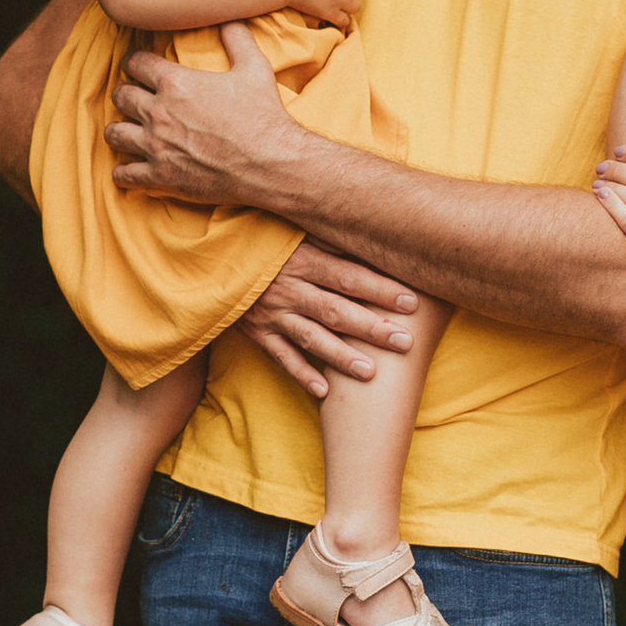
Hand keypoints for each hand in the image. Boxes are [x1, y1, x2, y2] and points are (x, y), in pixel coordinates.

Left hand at [108, 20, 299, 203]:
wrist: (270, 163)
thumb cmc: (263, 116)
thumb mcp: (254, 68)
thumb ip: (238, 39)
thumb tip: (232, 19)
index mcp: (176, 82)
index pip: (135, 63)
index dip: (134, 62)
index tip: (137, 66)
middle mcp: (159, 112)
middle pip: (120, 97)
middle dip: (125, 96)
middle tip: (133, 100)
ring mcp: (157, 146)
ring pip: (114, 134)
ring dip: (119, 131)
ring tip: (127, 132)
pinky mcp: (161, 176)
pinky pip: (124, 174)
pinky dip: (124, 171)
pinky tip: (131, 168)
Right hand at [236, 242, 420, 398]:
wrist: (213, 258)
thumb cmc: (267, 243)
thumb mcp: (296, 233)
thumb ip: (331, 240)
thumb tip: (373, 238)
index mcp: (303, 261)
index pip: (348, 277)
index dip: (380, 289)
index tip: (411, 302)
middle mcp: (289, 289)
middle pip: (336, 311)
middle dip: (372, 328)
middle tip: (405, 342)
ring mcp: (273, 314)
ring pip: (312, 338)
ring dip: (342, 357)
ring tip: (371, 373)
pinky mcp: (258, 333)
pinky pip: (281, 357)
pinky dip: (302, 374)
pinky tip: (325, 392)